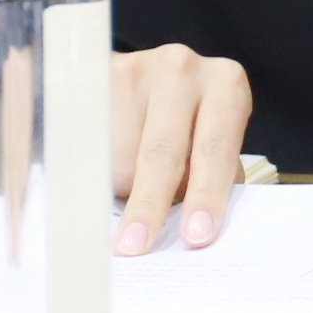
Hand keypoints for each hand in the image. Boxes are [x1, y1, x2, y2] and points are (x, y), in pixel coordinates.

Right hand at [110, 43, 255, 253]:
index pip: (215, 148)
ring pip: (119, 151)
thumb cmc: (183, 120)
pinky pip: (87, 139)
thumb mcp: (208, 138)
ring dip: (118, 186)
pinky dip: (91, 170)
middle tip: (137, 244)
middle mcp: (182, 68)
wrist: (139, 77)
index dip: (206, 194)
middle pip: (162, 150)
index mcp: (225, 84)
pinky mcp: (94, 76)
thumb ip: (209, 174)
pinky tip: (93, 174)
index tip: (197, 235)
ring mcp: (136, 68)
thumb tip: (197, 230)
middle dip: (150, 203)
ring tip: (122, 190)